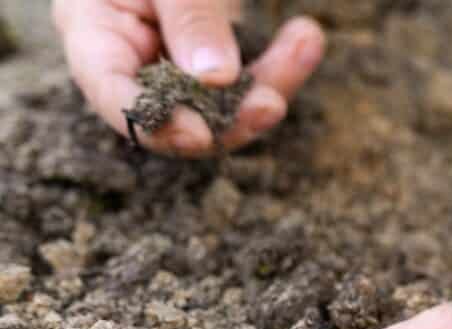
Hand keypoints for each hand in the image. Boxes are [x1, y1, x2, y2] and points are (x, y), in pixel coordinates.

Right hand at [52, 0, 324, 156]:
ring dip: (270, 83)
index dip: (156, 124)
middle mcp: (132, 60)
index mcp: (93, 32)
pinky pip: (247, 83)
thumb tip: (216, 79)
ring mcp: (174, 66)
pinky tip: (306, 36)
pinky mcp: (213, 66)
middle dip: (231, 118)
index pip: (114, 95)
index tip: (200, 134)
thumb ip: (189, 17)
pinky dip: (280, 65)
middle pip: (179, 116)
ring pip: (223, 108)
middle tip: (272, 105)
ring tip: (306, 41)